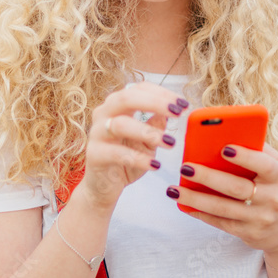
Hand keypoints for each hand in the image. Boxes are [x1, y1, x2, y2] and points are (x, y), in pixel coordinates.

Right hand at [79, 82, 187, 212]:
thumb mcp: (146, 141)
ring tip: (170, 143)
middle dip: (154, 102)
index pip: (138, 89)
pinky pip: (117, 153)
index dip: (162, 93)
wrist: (103, 187)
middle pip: (126, 98)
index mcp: (117, 106)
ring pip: (120, 124)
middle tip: (177, 112)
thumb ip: (156, 125)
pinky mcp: (94, 155)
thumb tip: (173, 110)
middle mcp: (103, 114)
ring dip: (148, 132)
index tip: (183, 104)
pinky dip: (138, 158)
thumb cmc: (126, 159)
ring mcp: (96, 134)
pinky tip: (155, 165)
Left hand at [170, 143, 277, 261]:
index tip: (224, 148)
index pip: (263, 164)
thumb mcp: (276, 167)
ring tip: (174, 189)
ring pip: (223, 208)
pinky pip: (220, 222)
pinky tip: (184, 203)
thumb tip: (224, 132)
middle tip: (185, 166)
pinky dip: (200, 213)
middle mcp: (272, 199)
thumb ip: (256, 150)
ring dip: (195, 198)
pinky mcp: (248, 234)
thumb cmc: (275, 187)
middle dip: (208, 176)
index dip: (245, 156)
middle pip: (236, 187)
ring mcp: (260, 219)